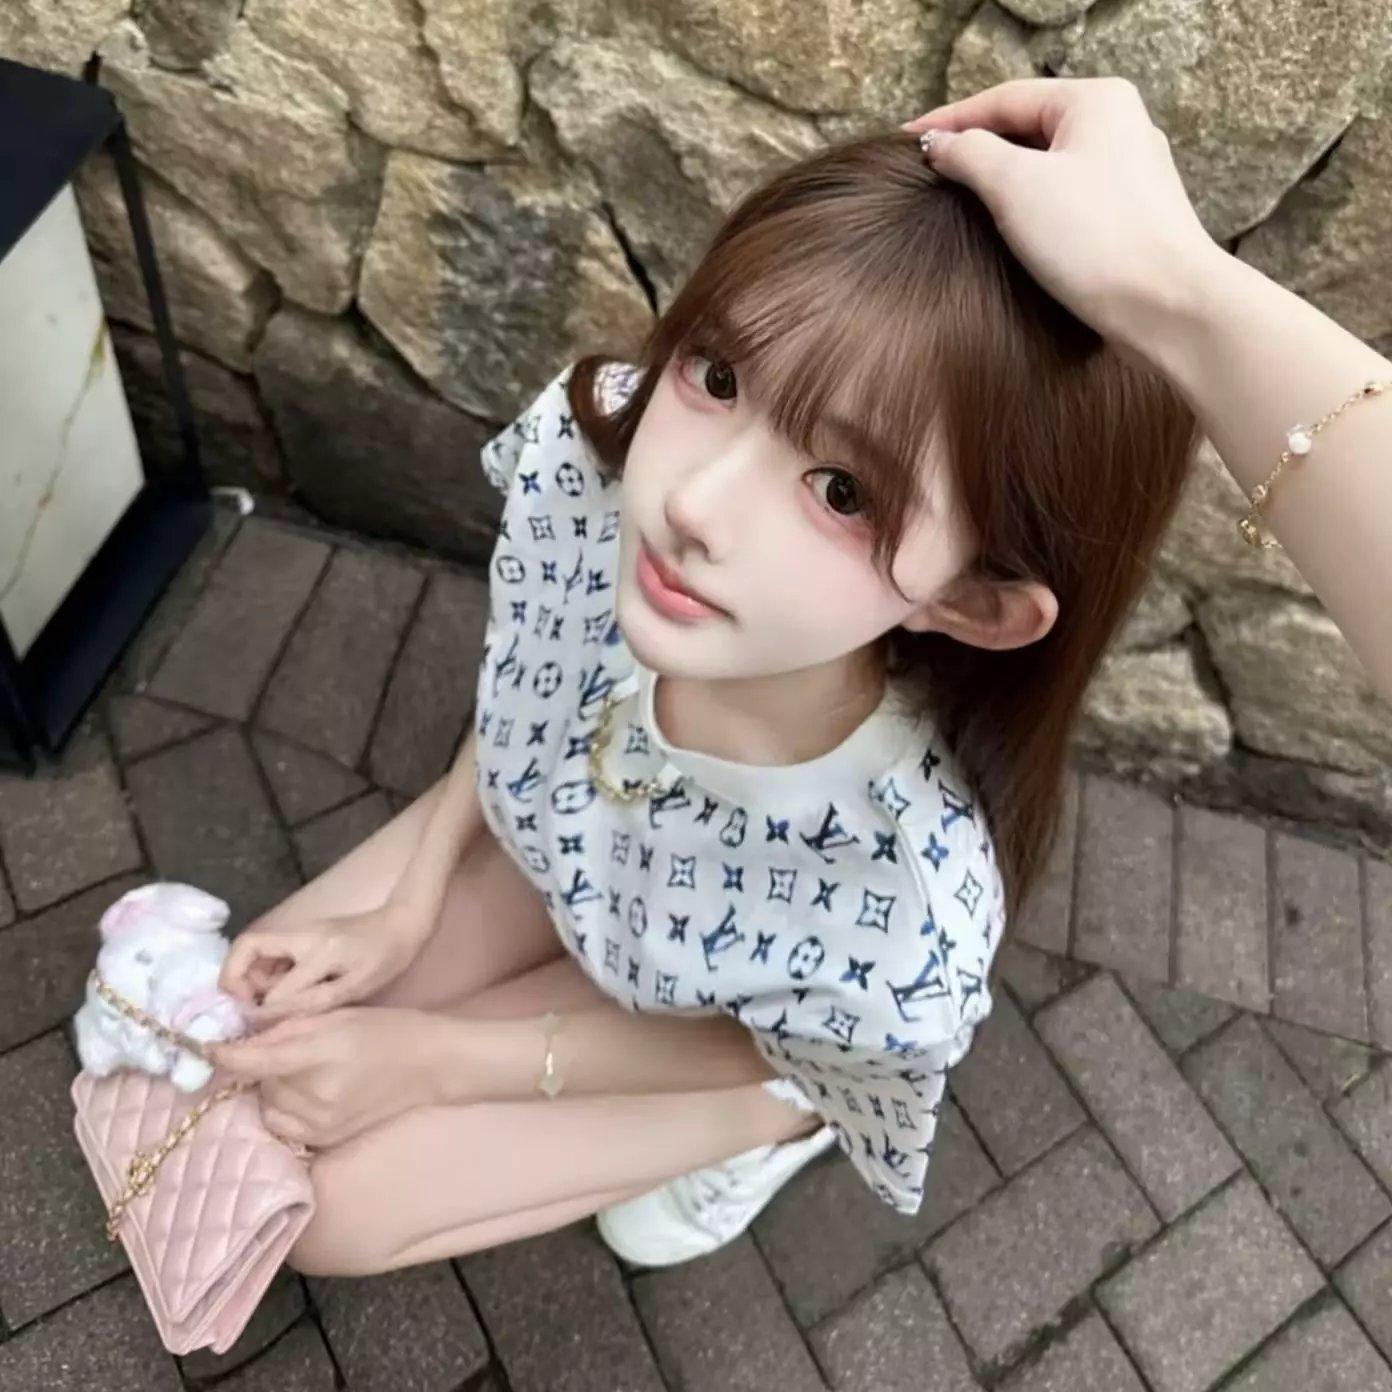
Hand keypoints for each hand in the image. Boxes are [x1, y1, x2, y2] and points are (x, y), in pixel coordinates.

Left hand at [207, 1006, 445, 1149]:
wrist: (427, 1065)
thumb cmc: (384, 1030)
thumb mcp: (336, 1016)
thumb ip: (288, 1028)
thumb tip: (248, 1037)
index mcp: (320, 1055)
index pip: (256, 1060)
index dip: (226, 1054)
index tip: (206, 1047)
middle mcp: (316, 1096)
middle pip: (260, 1083)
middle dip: (264, 1066)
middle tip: (290, 1049)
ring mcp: (320, 1124)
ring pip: (268, 1106)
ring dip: (272, 1089)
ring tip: (301, 1072)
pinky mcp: (325, 1140)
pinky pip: (284, 1125)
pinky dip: (284, 1108)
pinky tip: (308, 1092)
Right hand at [218, 902, 431, 1023]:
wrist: (400, 924)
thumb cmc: (384, 958)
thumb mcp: (356, 987)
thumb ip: (314, 1002)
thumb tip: (272, 1015)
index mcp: (318, 950)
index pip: (276, 987)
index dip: (261, 1012)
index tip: (256, 1029)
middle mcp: (301, 934)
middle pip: (246, 948)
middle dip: (234, 980)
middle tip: (245, 1009)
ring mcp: (299, 931)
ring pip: (254, 950)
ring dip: (249, 978)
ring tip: (263, 1005)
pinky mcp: (300, 934)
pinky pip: (269, 953)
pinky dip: (263, 973)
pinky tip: (279, 993)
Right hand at [901, 77, 1223, 357]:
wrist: (1167, 306)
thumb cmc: (1093, 239)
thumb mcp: (1015, 187)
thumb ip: (971, 155)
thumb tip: (940, 144)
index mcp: (1095, 100)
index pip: (1005, 99)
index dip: (951, 119)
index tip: (907, 140)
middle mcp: (1119, 125)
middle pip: (1028, 127)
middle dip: (978, 147)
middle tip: (931, 169)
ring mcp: (1129, 171)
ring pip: (1049, 163)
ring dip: (1003, 178)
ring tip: (962, 196)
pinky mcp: (1131, 214)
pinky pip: (1067, 195)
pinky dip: (1031, 204)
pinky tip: (1011, 226)